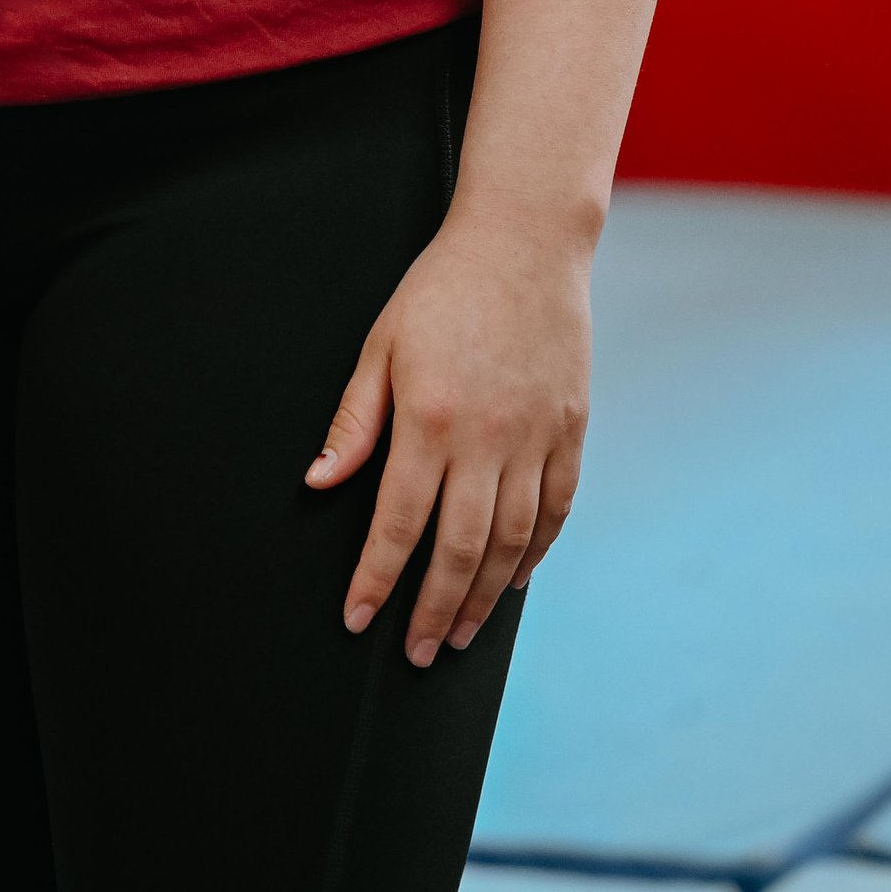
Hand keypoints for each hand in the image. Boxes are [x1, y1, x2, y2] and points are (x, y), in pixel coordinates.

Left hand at [305, 201, 590, 663]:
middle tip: (415, 651)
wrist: (524, 240)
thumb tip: (320, 482)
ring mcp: (536, 437)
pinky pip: (555, 510)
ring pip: (511, 543)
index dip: (377, 580)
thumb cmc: (442, 287)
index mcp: (430, 417)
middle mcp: (487, 437)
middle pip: (459, 550)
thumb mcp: (381, 343)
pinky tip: (513, 580)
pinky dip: (535, 554)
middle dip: (431, 609)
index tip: (360, 617)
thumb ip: (354, 421)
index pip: (398, 523)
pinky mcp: (570, 429)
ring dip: (482, 598)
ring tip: (457, 633)